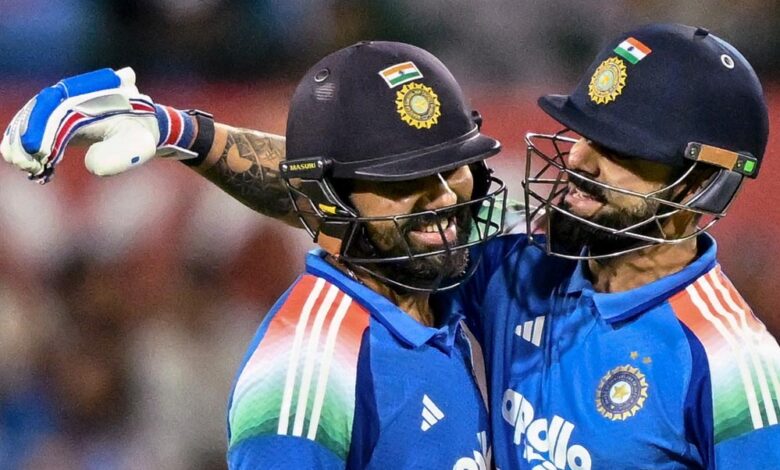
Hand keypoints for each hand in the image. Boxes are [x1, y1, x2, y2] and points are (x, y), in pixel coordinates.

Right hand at [1, 67, 197, 182]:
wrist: (147, 127)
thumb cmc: (142, 133)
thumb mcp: (139, 143)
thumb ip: (121, 153)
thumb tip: (91, 164)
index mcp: (90, 94)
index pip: (58, 108)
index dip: (44, 129)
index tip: (41, 153)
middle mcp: (73, 94)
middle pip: (40, 111)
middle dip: (27, 137)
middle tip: (27, 164)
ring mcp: (64, 105)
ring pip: (33, 118)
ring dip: (23, 143)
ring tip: (28, 168)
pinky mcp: (60, 119)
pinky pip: (36, 127)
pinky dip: (28, 145)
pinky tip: (32, 167)